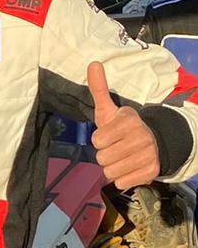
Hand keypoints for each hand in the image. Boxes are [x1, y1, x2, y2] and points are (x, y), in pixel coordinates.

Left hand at [88, 61, 159, 189]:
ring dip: (113, 168)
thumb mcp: (110, 110)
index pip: (97, 141)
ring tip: (122, 158)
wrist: (153, 142)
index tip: (109, 136)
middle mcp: (140, 138)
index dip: (99, 140)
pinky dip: (123, 179)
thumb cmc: (124, 128)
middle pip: (102, 159)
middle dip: (105, 155)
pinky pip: (121, 183)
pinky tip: (129, 168)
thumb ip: (99, 90)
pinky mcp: (151, 172)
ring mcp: (147, 155)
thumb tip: (92, 64)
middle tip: (116, 148)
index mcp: (128, 122)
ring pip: (110, 172)